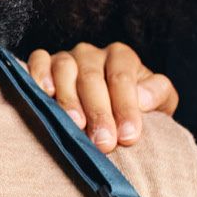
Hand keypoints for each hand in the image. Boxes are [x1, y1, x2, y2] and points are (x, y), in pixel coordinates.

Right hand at [21, 43, 177, 151]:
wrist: (107, 111)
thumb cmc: (132, 108)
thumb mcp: (158, 100)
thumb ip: (158, 93)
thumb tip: (143, 98)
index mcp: (121, 57)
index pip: (122, 78)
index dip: (125, 107)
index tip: (128, 136)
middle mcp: (91, 54)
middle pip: (92, 78)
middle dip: (98, 112)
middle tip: (104, 142)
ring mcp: (65, 57)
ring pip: (64, 70)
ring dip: (68, 99)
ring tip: (75, 124)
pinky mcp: (43, 63)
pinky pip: (38, 61)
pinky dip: (39, 74)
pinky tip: (45, 94)